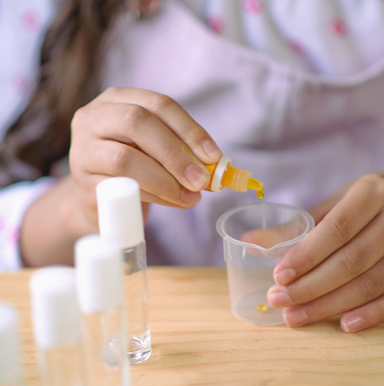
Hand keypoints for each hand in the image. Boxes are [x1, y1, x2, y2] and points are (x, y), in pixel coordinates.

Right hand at [69, 87, 222, 233]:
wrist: (102, 201)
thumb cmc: (136, 169)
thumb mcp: (157, 151)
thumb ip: (182, 152)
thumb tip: (214, 167)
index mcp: (118, 100)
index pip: (158, 104)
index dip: (189, 129)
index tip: (214, 155)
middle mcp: (94, 117)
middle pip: (137, 122)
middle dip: (176, 153)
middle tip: (201, 179)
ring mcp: (82, 150)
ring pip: (125, 159)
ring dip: (165, 180)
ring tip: (191, 196)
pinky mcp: (83, 184)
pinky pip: (120, 189)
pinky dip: (152, 196)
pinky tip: (172, 202)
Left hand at [266, 173, 383, 331]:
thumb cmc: (371, 204)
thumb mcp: (338, 203)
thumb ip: (298, 227)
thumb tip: (251, 243)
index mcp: (375, 191)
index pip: (336, 230)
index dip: (305, 257)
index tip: (278, 278)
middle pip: (351, 262)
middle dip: (310, 287)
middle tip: (280, 302)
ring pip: (371, 284)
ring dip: (330, 306)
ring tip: (297, 317)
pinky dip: (371, 315)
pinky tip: (343, 325)